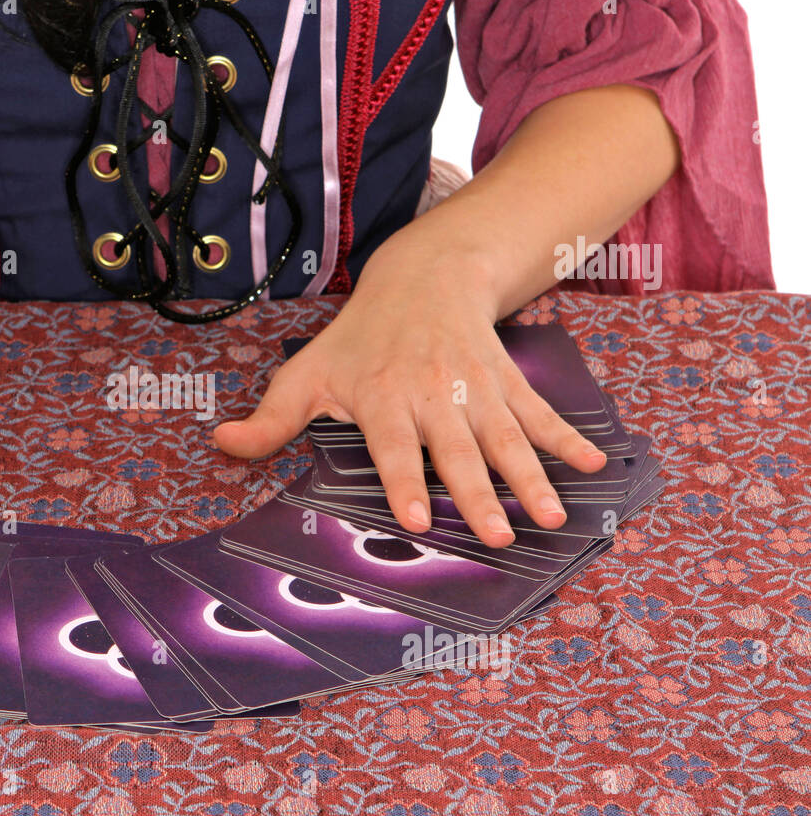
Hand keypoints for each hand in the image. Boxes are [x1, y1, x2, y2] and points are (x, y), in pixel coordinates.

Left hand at [213, 247, 607, 547]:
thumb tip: (220, 443)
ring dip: (532, 477)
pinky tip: (594, 465)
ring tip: (553, 517)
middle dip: (479, 494)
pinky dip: (567, 438)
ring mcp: (474, 387)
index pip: (392, 448)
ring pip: (505, 437)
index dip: (404, 483)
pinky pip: (538, 413)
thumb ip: (270, 419)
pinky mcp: (505, 380)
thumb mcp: (306, 374)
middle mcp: (431, 393)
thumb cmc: (356, 340)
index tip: (420, 520)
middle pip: (457, 450)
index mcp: (381, 397)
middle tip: (498, 538)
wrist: (422, 277)